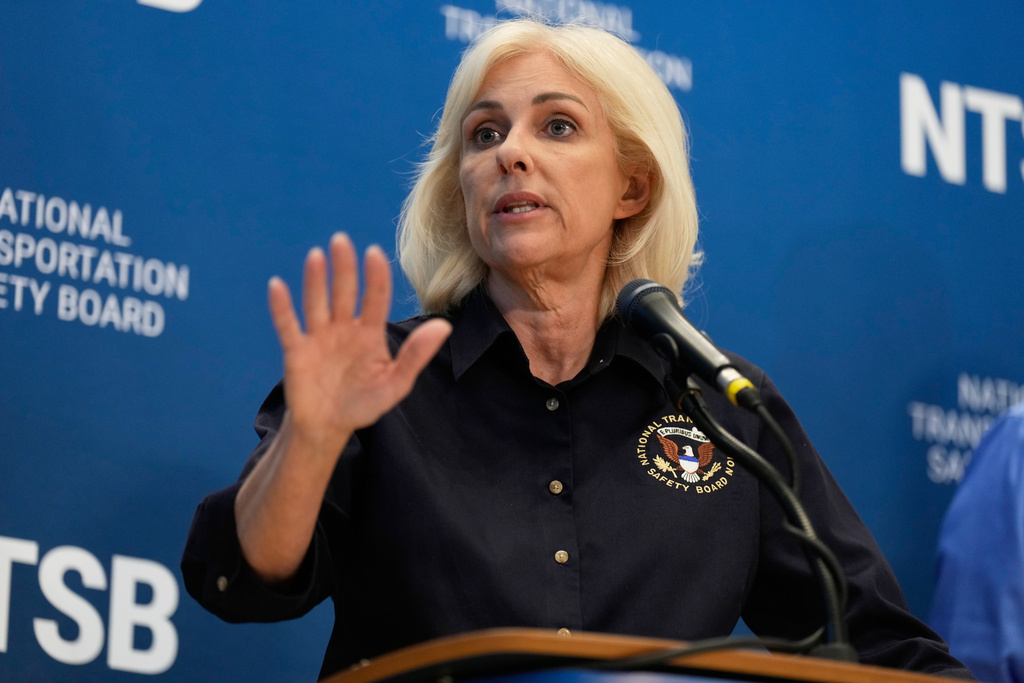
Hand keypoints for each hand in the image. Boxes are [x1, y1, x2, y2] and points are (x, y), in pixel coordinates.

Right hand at [267, 233, 451, 457]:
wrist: (328, 427)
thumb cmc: (364, 404)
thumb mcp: (396, 383)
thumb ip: (417, 355)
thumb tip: (444, 326)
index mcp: (370, 333)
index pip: (375, 297)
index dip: (375, 276)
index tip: (374, 254)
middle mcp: (344, 328)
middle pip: (344, 292)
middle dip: (344, 267)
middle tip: (341, 240)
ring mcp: (319, 337)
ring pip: (317, 303)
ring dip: (316, 280)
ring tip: (317, 256)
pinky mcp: (296, 351)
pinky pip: (288, 325)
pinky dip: (282, 307)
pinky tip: (278, 285)